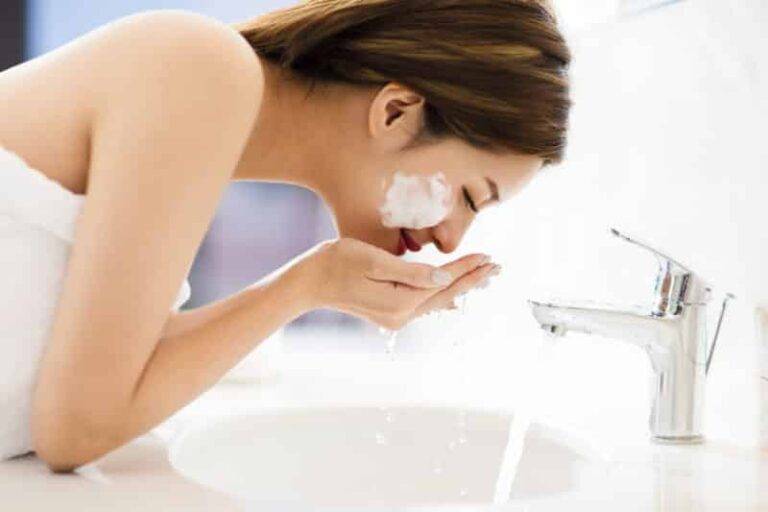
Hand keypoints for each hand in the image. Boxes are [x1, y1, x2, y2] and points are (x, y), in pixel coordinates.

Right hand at [293, 237, 499, 330]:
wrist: (309, 281)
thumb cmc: (338, 262)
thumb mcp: (375, 260)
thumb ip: (411, 272)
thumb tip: (444, 278)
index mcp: (401, 302)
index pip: (444, 281)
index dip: (467, 268)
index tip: (489, 256)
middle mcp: (401, 315)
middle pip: (446, 295)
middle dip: (472, 280)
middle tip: (498, 267)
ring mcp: (394, 317)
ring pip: (437, 301)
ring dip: (461, 287)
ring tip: (483, 276)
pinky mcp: (388, 313)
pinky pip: (423, 304)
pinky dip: (442, 295)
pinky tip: (453, 295)